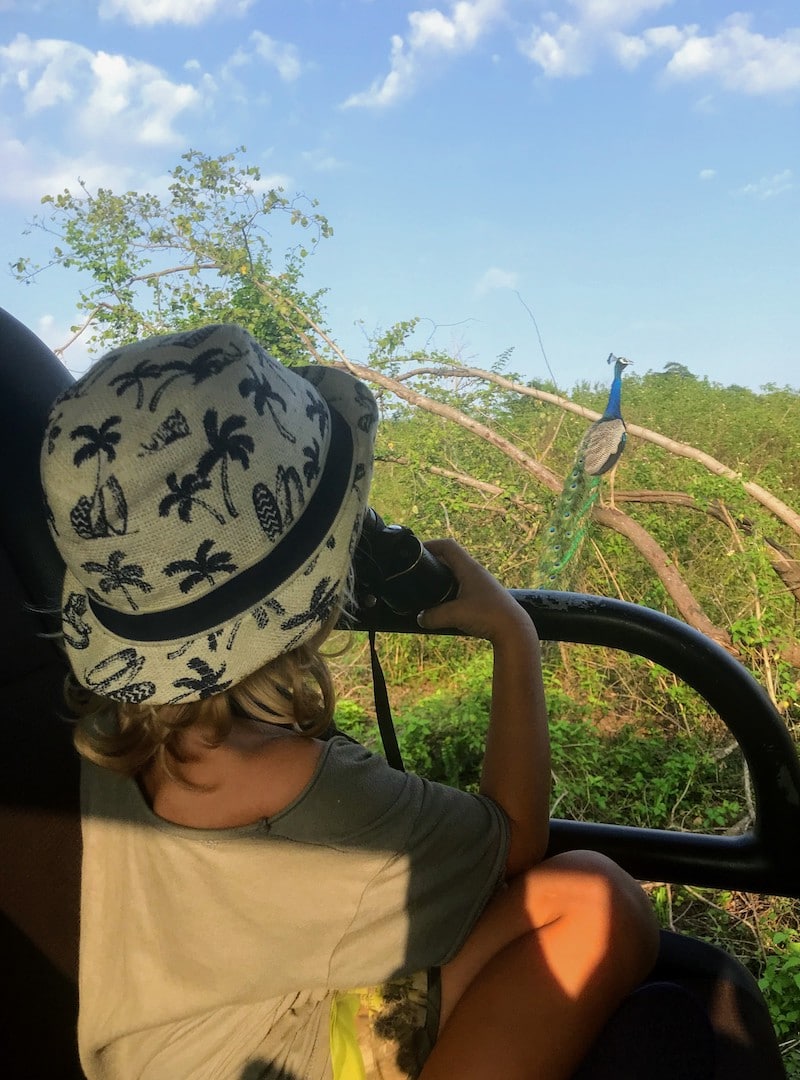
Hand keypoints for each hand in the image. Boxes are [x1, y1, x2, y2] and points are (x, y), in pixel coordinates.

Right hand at [416, 539, 536, 644]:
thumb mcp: (455, 615)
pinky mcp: (484, 596)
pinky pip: (462, 586)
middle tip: (418, 570)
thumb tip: (419, 618)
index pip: (448, 546)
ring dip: (442, 576)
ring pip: (457, 573)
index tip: (416, 551)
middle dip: (433, 561)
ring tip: (427, 586)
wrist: (514, 630)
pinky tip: (444, 602)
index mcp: (469, 568)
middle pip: (451, 558)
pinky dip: (450, 589)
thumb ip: (432, 616)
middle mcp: (476, 572)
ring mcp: (481, 584)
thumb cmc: (488, 616)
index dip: (431, 544)